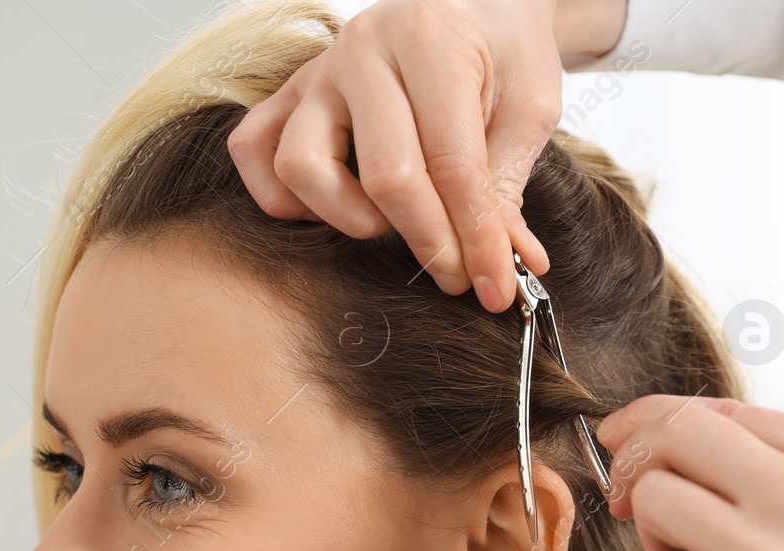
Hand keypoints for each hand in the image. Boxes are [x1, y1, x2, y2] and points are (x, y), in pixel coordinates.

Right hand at [228, 0, 625, 311]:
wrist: (475, 3)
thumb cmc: (503, 49)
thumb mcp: (530, 107)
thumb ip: (508, 184)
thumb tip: (508, 264)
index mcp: (430, 43)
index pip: (451, 164)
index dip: (475, 238)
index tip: (495, 288)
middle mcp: (364, 51)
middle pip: (385, 176)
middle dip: (429, 242)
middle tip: (459, 275)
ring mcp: (319, 71)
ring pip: (301, 166)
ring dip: (350, 217)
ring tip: (395, 222)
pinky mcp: (292, 91)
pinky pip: (253, 148)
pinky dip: (284, 195)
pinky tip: (334, 207)